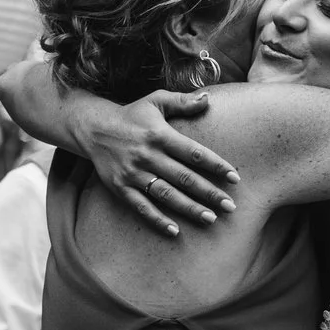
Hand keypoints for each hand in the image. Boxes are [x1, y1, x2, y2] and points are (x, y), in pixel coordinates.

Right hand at [79, 89, 240, 236]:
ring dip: (189, 208)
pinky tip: (175, 231)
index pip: (194, 153)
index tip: (235, 178)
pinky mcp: (121, 188)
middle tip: (230, 207)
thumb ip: (183, 101)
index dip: (216, 166)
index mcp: (160, 135)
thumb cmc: (132, 115)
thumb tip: (208, 99)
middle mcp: (148, 156)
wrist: (94, 129)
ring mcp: (134, 174)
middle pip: (184, 178)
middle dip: (209, 193)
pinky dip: (157, 219)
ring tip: (210, 219)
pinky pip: (141, 206)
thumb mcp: (156, 101)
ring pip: (166, 195)